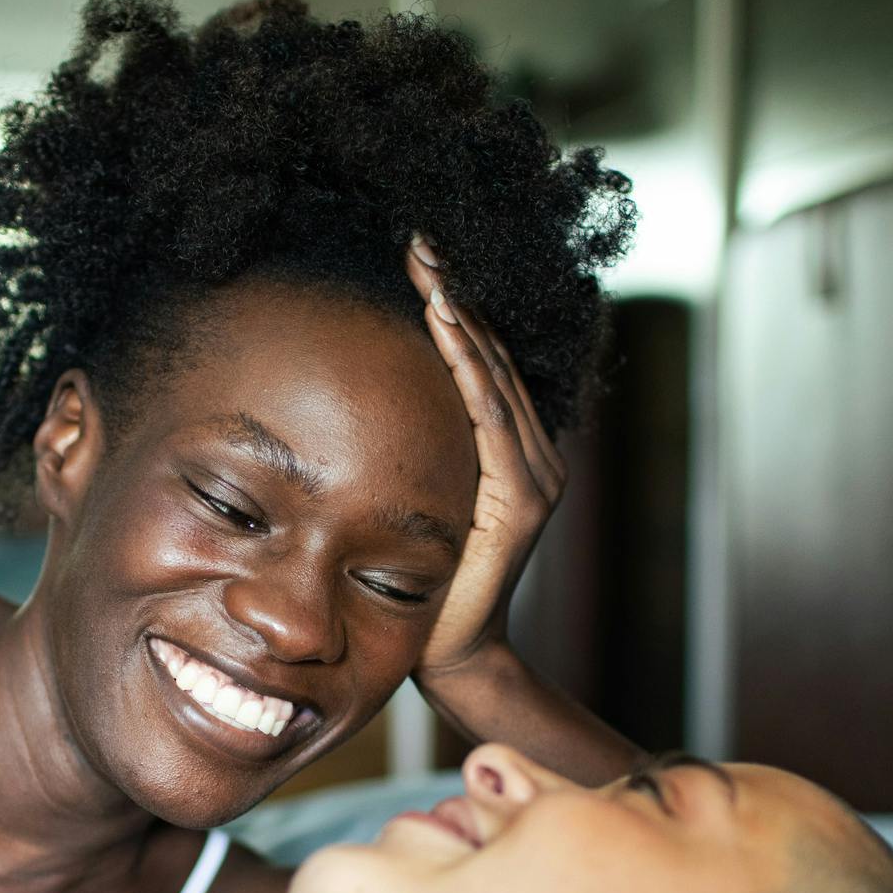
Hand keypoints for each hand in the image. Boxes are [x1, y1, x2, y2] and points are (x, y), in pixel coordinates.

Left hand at [404, 234, 566, 679]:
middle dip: (455, 294)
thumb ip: (413, 454)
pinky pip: (492, 417)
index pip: (480, 362)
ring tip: (430, 267)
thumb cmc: (422, 585)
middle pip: (492, 355)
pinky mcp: (524, 499)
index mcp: (509, 451)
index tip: (417, 256)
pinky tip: (445, 323)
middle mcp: (534, 454)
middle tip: (419, 240)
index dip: (453, 306)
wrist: (449, 653)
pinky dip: (469, 366)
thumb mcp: (416, 501)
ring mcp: (536, 475)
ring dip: (461, 316)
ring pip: (494, 376)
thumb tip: (356, 404)